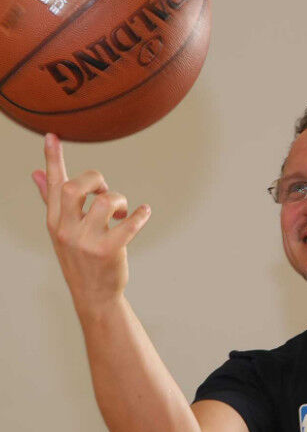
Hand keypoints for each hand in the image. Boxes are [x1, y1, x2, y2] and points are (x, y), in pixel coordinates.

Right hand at [32, 133, 151, 309]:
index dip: (53, 160)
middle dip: (95, 179)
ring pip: (104, 201)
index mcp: (55, 222)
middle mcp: (67, 230)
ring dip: (119, 199)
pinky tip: (145, 213)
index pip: (53, 186)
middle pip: (75, 187)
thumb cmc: (80, 258)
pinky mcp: (109, 251)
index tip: (52, 136)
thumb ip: (52, 200)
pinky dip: (140, 215)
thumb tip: (36, 172)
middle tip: (105, 191)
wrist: (94, 295)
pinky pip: (128, 225)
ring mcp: (87, 242)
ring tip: (122, 211)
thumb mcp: (61, 231)